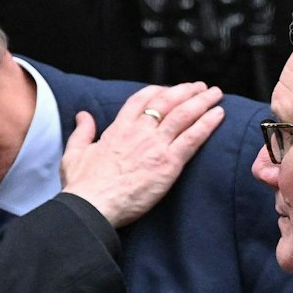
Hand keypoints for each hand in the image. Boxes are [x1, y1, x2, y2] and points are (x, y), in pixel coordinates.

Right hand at [60, 81, 225, 228]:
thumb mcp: (74, 153)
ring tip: (215, 94)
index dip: (158, 90)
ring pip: (184, 115)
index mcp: (119, 128)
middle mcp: (139, 131)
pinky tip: (218, 115)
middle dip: (186, 91)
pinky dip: (207, 124)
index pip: (142, 100)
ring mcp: (155, 145)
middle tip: (200, 87)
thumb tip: (83, 116)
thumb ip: (82, 131)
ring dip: (202, 101)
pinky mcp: (168, 163)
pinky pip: (193, 138)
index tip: (170, 89)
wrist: (92, 205)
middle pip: (167, 102)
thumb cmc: (82, 186)